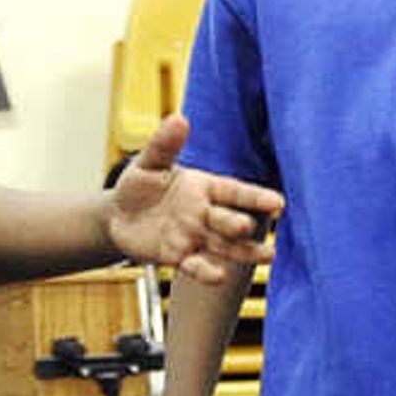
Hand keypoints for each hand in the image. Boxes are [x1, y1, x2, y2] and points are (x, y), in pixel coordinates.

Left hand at [107, 113, 283, 286]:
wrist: (117, 216)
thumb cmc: (138, 184)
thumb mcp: (148, 162)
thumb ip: (165, 144)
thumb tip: (179, 118)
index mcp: (204, 187)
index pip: (235, 192)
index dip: (256, 197)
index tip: (278, 203)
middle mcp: (205, 214)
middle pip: (228, 220)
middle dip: (239, 224)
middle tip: (246, 226)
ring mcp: (194, 237)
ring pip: (225, 246)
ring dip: (245, 252)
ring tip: (268, 256)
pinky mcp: (179, 257)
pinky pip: (195, 265)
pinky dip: (206, 271)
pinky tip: (219, 276)